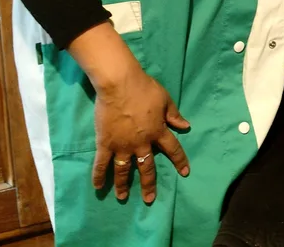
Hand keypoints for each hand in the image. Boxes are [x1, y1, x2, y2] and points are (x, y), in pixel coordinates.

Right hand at [90, 65, 189, 202]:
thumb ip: (174, 115)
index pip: (173, 149)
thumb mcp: (165, 100)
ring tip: (123, 197)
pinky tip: (98, 187)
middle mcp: (141, 142)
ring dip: (123, 185)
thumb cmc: (144, 89)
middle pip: (146, 167)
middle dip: (149, 184)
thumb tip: (186, 126)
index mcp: (158, 131)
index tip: (184, 172)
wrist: (120, 84)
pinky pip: (101, 163)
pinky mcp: (105, 143)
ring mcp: (122, 145)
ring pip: (124, 169)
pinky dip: (99, 175)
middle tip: (149, 199)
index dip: (179, 161)